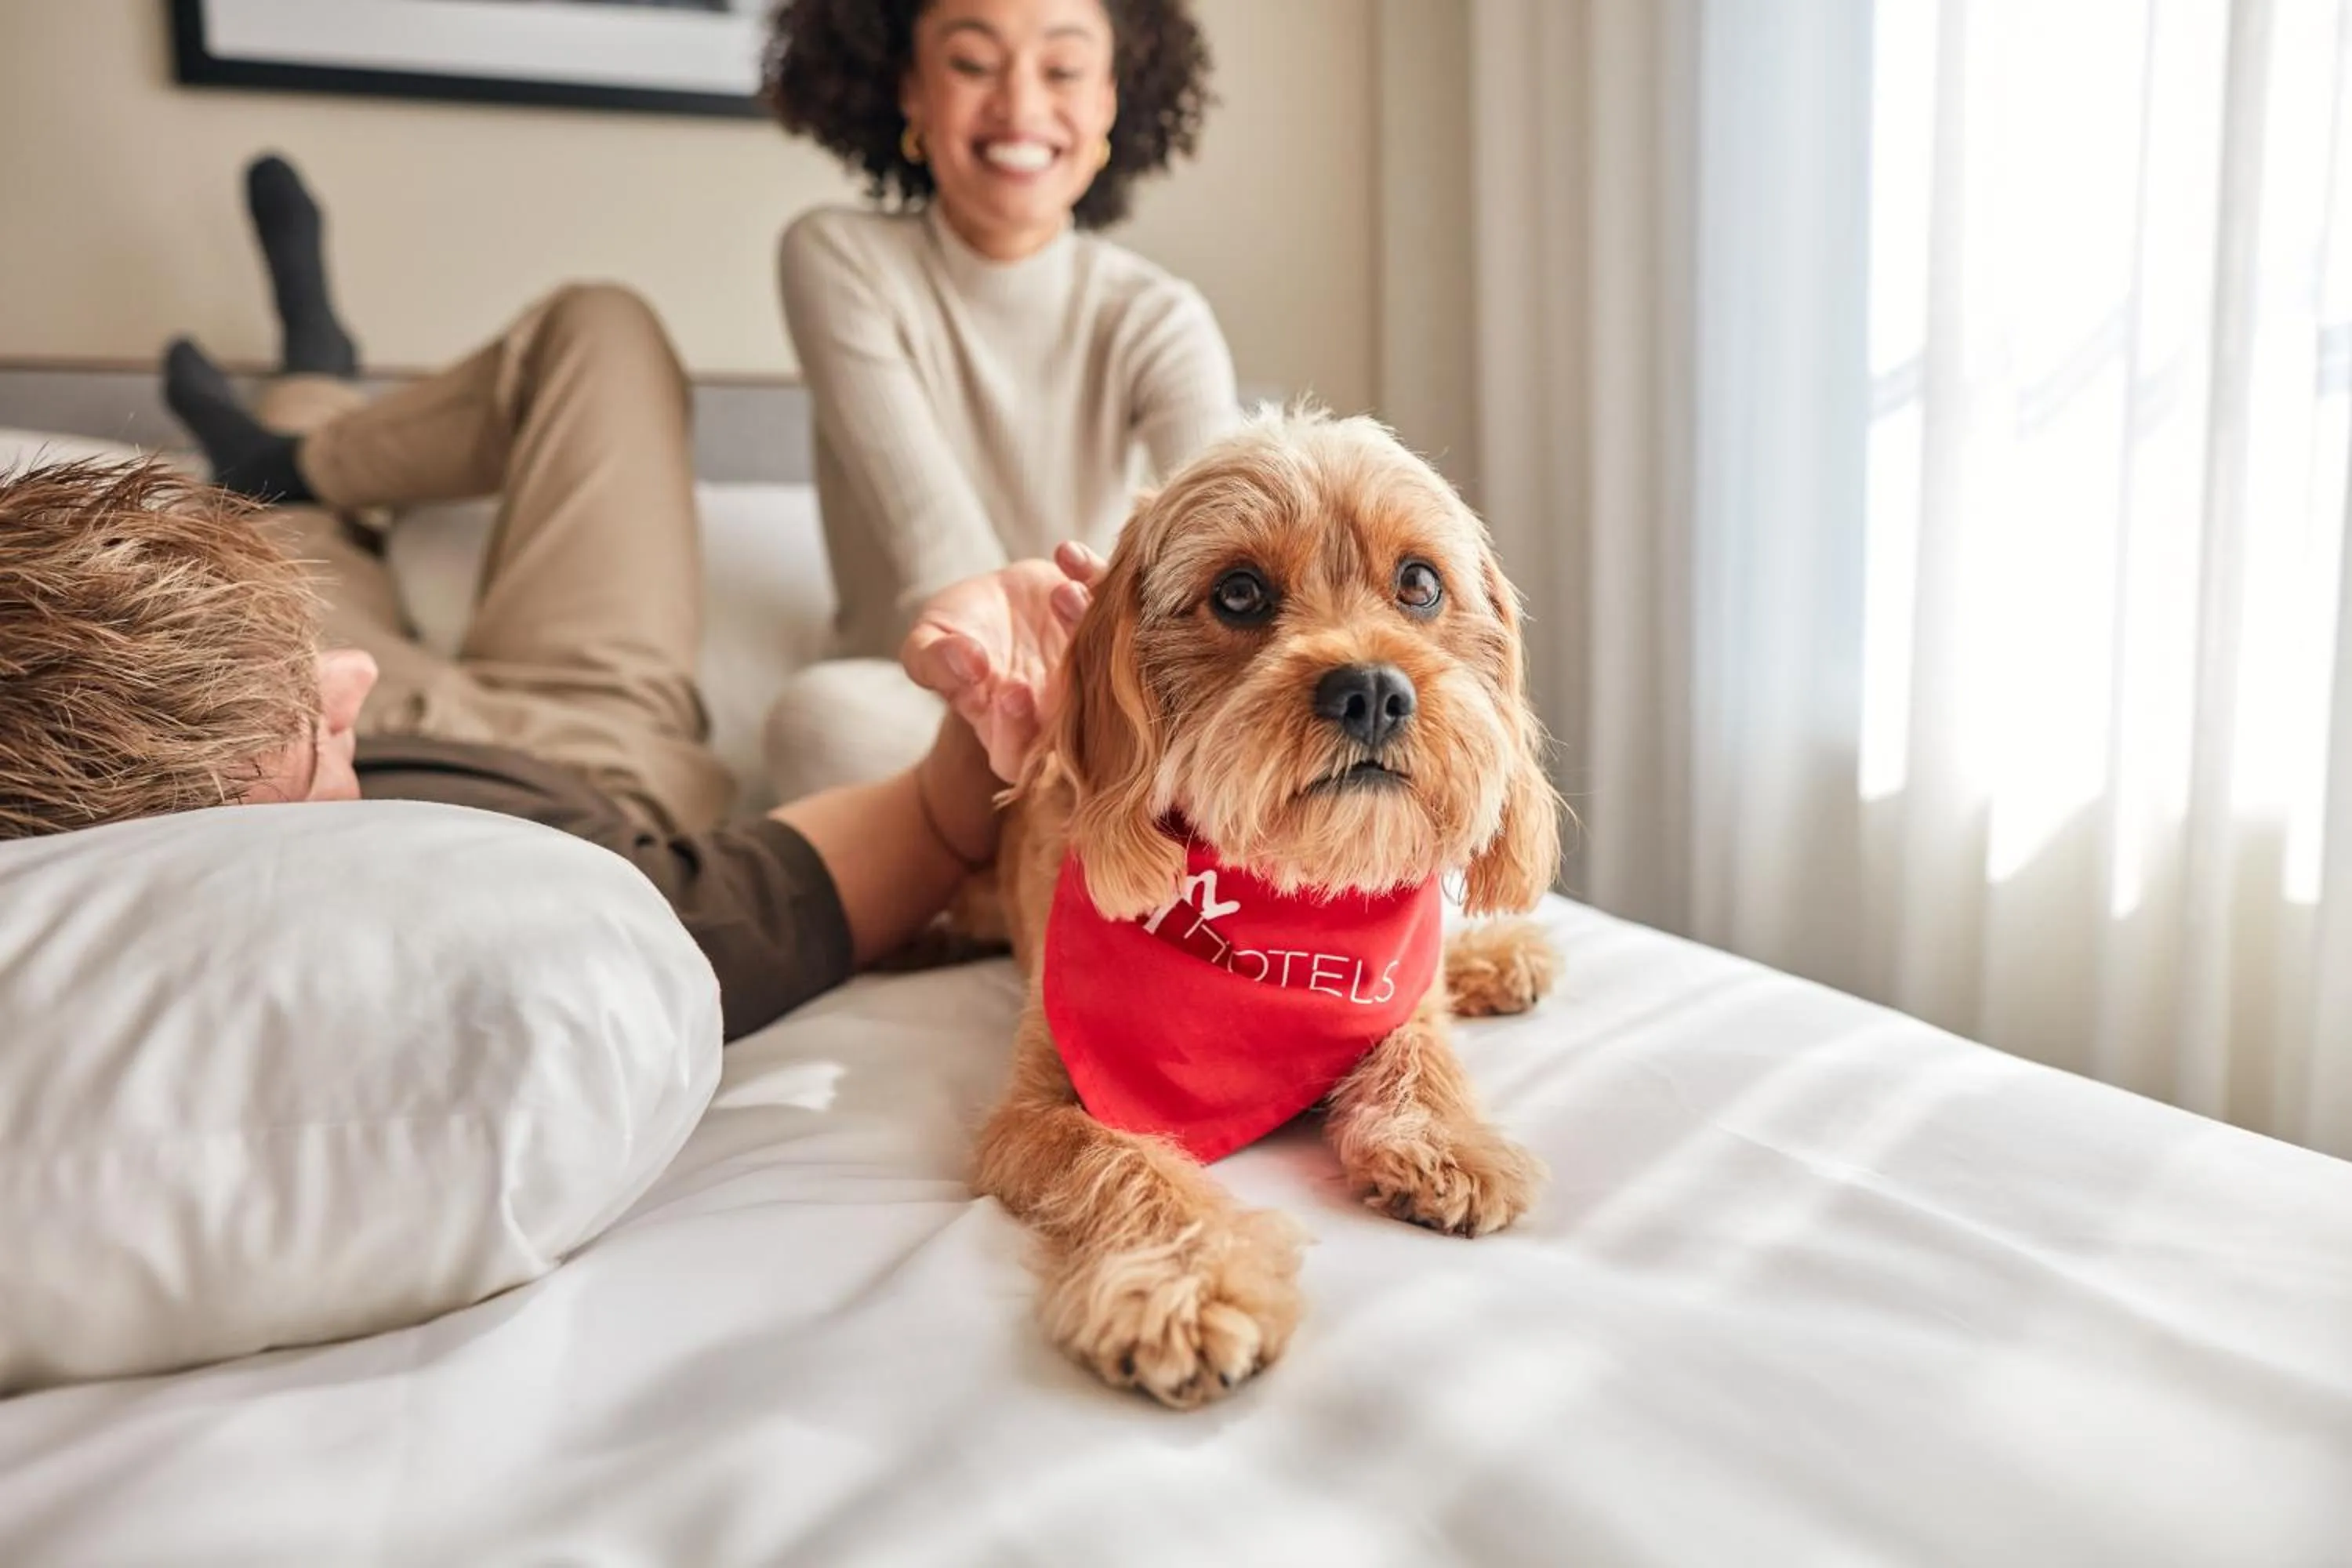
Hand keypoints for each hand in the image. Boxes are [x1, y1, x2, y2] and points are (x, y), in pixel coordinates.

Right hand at [901, 541, 1106, 780]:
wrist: (991, 604)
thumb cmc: (953, 638)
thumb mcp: (927, 647)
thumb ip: (936, 661)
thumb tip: (967, 664)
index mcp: (1007, 732)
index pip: (1018, 755)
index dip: (1017, 731)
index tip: (1012, 692)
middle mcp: (1057, 713)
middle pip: (1076, 716)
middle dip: (1070, 680)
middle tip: (1059, 651)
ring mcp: (1090, 673)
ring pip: (1106, 663)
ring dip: (1087, 625)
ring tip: (1062, 591)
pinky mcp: (1107, 628)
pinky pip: (1116, 609)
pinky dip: (1097, 579)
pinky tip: (1066, 555)